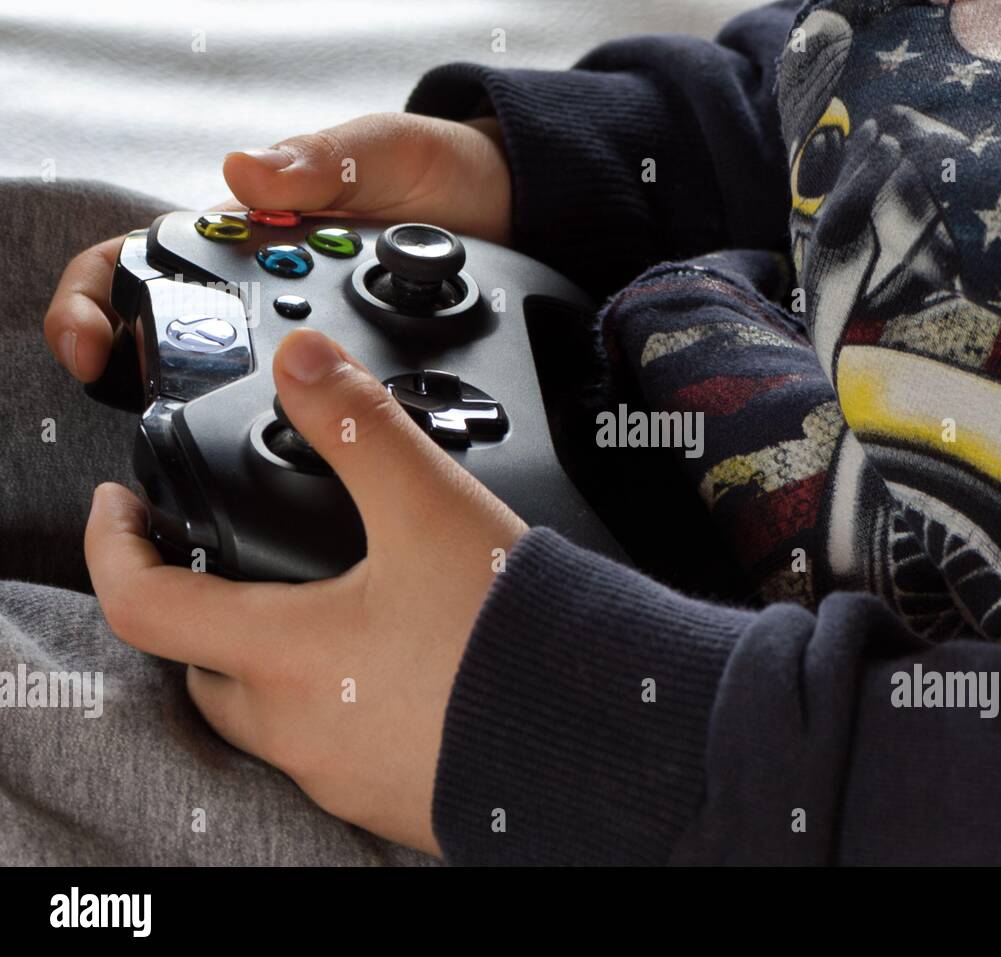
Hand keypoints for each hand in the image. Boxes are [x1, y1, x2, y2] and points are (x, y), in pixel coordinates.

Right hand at [44, 111, 510, 382]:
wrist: (507, 210)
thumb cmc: (430, 168)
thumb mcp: (376, 149)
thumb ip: (318, 162)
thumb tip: (246, 175)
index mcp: (246, 230)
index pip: (141, 263)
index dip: (97, 303)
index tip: (95, 347)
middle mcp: (267, 290)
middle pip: (178, 340)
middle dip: (160, 377)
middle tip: (172, 406)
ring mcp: (311, 336)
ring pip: (249, 382)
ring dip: (248, 404)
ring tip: (278, 417)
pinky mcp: (357, 371)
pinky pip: (325, 406)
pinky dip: (324, 419)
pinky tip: (337, 430)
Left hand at [85, 329, 527, 854]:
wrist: (597, 736)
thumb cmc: (509, 636)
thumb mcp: (431, 508)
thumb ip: (359, 425)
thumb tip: (303, 360)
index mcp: (287, 653)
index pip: (147, 605)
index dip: (117, 548)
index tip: (123, 514)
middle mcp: (299, 726)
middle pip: (203, 671)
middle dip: (198, 615)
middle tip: (231, 569)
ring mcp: (343, 773)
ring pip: (270, 716)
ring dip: (274, 664)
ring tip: (329, 612)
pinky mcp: (392, 799)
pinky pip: (334, 751)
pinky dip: (338, 706)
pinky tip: (395, 673)